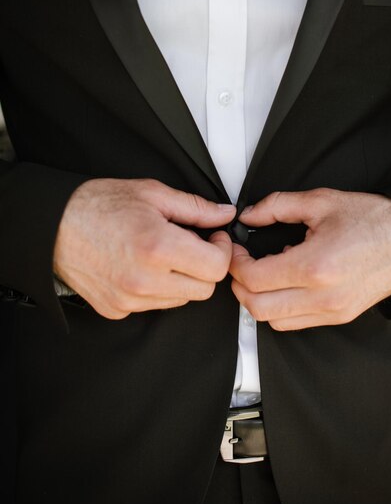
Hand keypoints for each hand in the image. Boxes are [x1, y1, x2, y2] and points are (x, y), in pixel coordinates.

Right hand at [54, 178, 235, 318]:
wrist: (53, 225)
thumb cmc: (97, 205)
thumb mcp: (152, 193)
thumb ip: (196, 207)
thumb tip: (224, 214)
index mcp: (157, 248)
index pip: (216, 268)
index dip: (222, 250)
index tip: (214, 238)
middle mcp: (144, 280)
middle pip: (204, 289)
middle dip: (206, 266)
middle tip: (194, 245)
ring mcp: (129, 300)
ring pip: (182, 299)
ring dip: (184, 279)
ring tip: (165, 254)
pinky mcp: (117, 310)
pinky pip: (155, 306)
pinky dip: (159, 289)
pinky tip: (144, 267)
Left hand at [230, 189, 390, 330]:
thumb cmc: (373, 220)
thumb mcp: (321, 201)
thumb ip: (277, 206)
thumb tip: (249, 216)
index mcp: (316, 266)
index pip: (254, 278)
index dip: (235, 264)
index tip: (235, 250)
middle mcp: (323, 296)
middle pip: (257, 307)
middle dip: (239, 285)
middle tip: (240, 264)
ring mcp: (332, 311)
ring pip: (273, 321)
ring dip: (257, 300)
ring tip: (260, 274)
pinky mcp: (339, 317)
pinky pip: (294, 323)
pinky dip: (278, 308)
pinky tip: (284, 284)